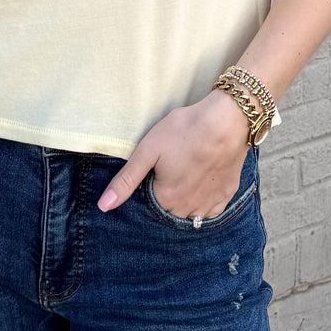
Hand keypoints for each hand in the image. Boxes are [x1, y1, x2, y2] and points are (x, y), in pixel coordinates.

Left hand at [97, 89, 250, 216]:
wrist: (227, 120)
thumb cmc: (185, 131)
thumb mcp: (148, 151)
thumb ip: (125, 180)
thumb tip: (103, 206)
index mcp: (167, 201)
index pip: (149, 204)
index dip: (150, 184)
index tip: (156, 167)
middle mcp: (189, 210)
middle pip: (170, 208)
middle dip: (167, 193)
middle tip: (173, 164)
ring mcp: (210, 204)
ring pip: (190, 210)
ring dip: (185, 198)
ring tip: (186, 170)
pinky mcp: (227, 195)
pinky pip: (210, 208)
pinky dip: (203, 198)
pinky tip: (201, 179)